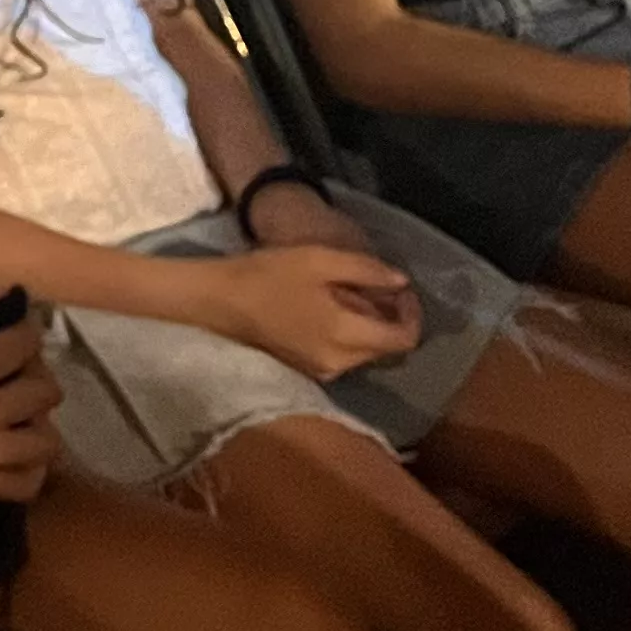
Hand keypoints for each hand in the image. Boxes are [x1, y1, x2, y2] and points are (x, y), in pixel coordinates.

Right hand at [0, 301, 61, 501]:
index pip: (23, 346)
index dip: (26, 329)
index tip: (19, 325)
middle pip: (44, 392)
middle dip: (35, 371)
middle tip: (15, 365)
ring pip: (46, 439)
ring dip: (38, 418)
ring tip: (18, 408)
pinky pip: (27, 481)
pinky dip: (33, 466)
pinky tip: (18, 447)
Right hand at [197, 244, 420, 378]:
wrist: (218, 299)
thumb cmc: (267, 275)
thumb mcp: (318, 259)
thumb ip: (365, 270)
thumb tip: (401, 281)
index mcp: (346, 336)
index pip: (403, 339)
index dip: (412, 314)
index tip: (401, 288)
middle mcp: (340, 363)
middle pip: (385, 347)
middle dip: (390, 317)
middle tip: (377, 285)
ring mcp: (322, 370)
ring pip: (365, 352)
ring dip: (369, 325)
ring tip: (350, 293)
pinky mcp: (307, 370)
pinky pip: (343, 354)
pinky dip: (348, 333)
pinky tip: (330, 308)